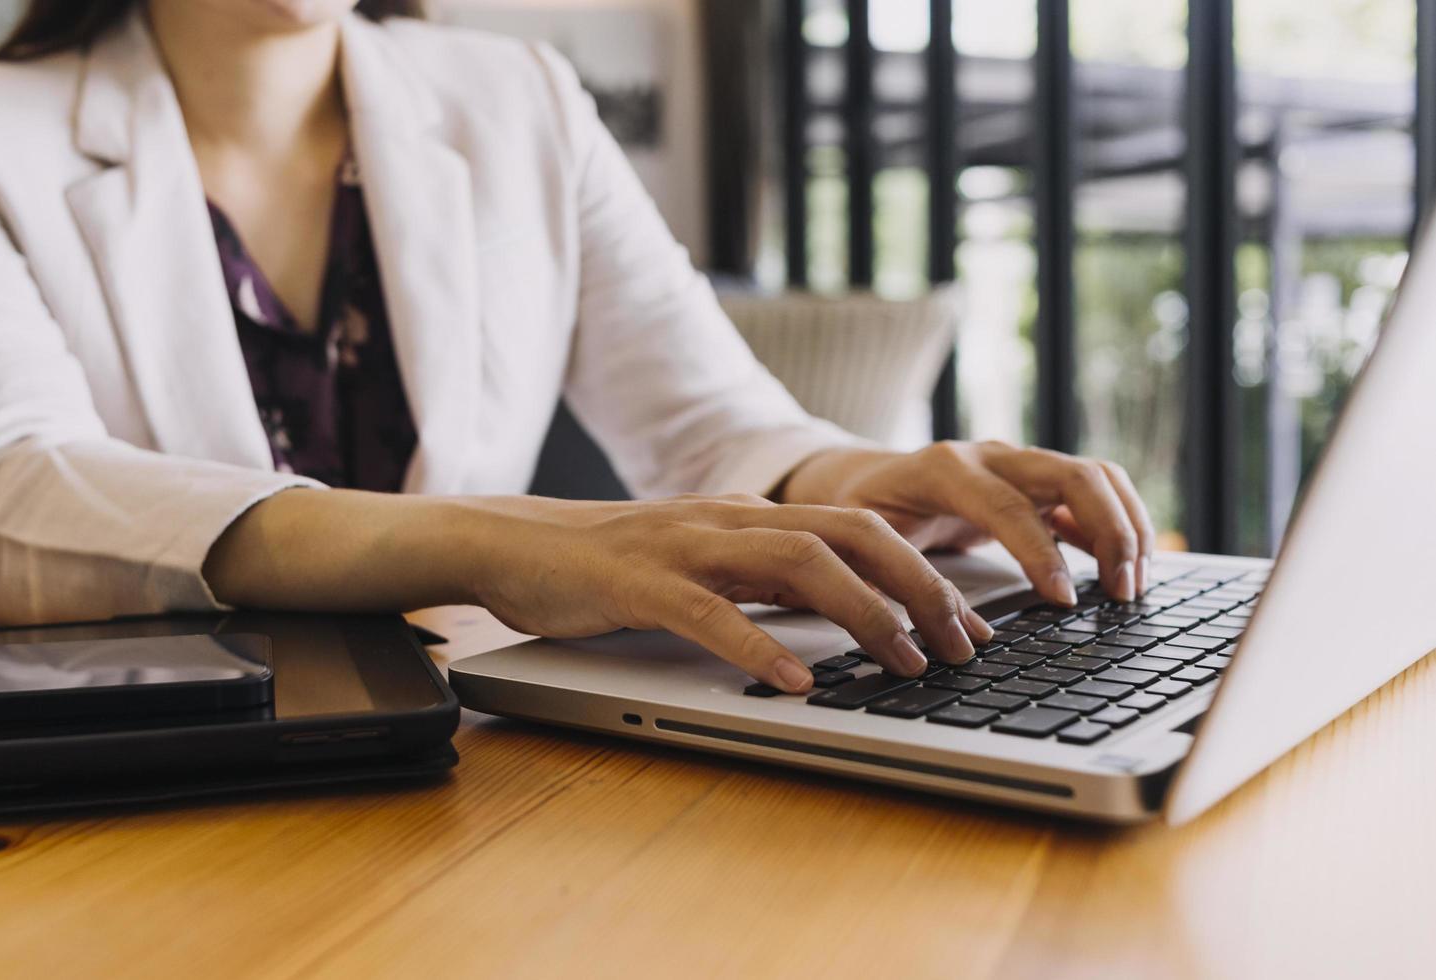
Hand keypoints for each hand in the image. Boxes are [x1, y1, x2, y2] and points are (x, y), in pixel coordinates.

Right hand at [465, 494, 995, 692]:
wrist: (510, 544)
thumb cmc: (606, 566)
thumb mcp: (702, 566)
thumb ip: (762, 581)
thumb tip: (838, 615)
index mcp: (749, 518)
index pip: (861, 529)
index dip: (925, 574)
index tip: (969, 626)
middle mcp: (730, 521)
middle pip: (851, 534)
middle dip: (919, 588)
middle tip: (960, 647)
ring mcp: (686, 547)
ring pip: (798, 561)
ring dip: (862, 612)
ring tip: (902, 662)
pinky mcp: (640, 584)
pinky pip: (711, 614)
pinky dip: (760, 648)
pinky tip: (796, 683)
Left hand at [779, 441, 1156, 605]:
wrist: (862, 477)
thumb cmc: (863, 512)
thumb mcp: (865, 543)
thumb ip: (900, 577)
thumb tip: (948, 629)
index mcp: (944, 469)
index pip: (1008, 506)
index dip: (1042, 554)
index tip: (1065, 601)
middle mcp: (991, 454)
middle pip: (1073, 474)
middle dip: (1110, 532)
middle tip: (1123, 592)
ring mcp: (1019, 461)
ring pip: (1096, 476)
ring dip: (1126, 526)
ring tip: (1134, 584)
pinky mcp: (1036, 478)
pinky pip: (1093, 490)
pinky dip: (1117, 524)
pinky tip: (1122, 567)